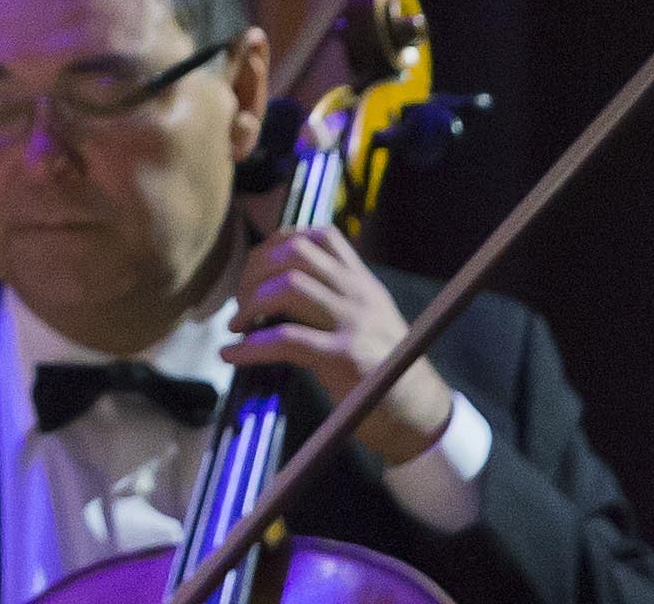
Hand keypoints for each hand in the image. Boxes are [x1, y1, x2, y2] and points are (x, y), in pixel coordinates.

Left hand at [227, 223, 457, 466]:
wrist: (422, 417)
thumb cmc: (386, 372)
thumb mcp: (367, 322)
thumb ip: (332, 300)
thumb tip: (271, 289)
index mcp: (364, 283)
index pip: (320, 236)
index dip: (278, 243)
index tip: (256, 266)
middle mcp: (360, 295)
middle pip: (296, 253)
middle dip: (256, 269)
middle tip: (240, 299)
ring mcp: (353, 324)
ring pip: (289, 287)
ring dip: (251, 302)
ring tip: (237, 324)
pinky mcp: (344, 358)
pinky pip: (285, 339)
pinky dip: (250, 346)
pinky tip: (231, 355)